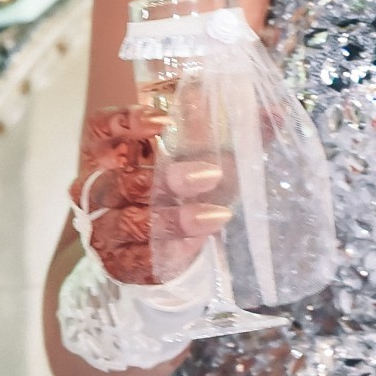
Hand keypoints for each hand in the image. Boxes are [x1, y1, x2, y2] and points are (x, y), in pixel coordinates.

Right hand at [70, 105, 231, 284]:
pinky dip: (169, 251)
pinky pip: (138, 259)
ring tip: (217, 216)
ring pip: (127, 223)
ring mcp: (104, 228)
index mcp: (109, 152)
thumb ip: (235, 135)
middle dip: (167, 178)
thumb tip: (276, 113)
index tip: (164, 120)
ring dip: (172, 220)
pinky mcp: (118, 261)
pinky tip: (199, 243)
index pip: (102, 129)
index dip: (126, 123)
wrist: (160, 243)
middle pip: (120, 180)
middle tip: (212, 175)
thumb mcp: (204, 159)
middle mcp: (98, 188)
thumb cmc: (180, 188)